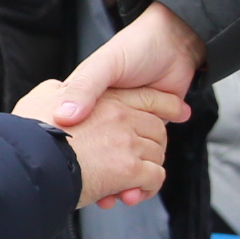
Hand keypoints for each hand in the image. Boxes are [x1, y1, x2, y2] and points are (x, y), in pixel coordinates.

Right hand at [24, 84, 186, 206]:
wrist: (34, 151)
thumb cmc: (35, 123)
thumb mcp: (45, 93)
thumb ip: (62, 93)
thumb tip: (64, 97)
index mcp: (104, 97)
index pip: (145, 99)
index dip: (162, 107)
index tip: (173, 114)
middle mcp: (120, 115)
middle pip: (155, 130)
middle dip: (151, 147)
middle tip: (138, 160)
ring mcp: (127, 141)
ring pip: (155, 155)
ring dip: (148, 170)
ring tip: (133, 180)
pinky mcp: (130, 167)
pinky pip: (153, 176)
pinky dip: (148, 186)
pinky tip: (133, 192)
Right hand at [40, 10, 202, 204]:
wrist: (174, 41)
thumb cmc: (134, 49)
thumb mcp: (101, 66)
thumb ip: (83, 89)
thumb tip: (65, 117)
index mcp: (91, 107)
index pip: (77, 141)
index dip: (74, 162)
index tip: (72, 178)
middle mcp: (110, 121)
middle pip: (101, 162)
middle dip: (102, 180)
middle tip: (101, 196)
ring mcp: (131, 131)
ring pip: (124, 168)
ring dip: (125, 185)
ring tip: (122, 196)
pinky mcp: (153, 136)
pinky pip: (148, 170)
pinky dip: (143, 184)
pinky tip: (135, 191)